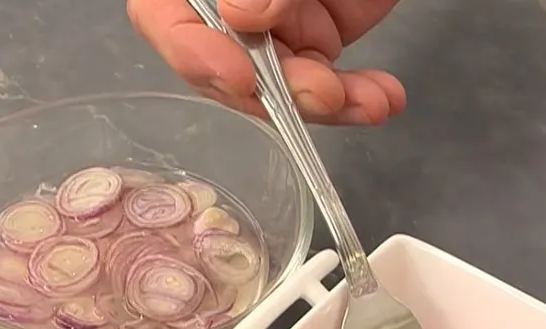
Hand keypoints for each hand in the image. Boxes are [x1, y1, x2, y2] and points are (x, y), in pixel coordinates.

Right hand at [127, 0, 405, 124]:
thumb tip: (243, 14)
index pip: (164, 15)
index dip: (191, 51)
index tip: (236, 76)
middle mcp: (227, 1)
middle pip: (225, 63)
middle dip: (275, 90)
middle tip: (320, 93)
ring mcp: (273, 22)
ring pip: (281, 86)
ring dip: (328, 102)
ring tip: (369, 100)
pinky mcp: (318, 36)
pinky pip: (329, 83)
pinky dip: (358, 97)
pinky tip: (381, 97)